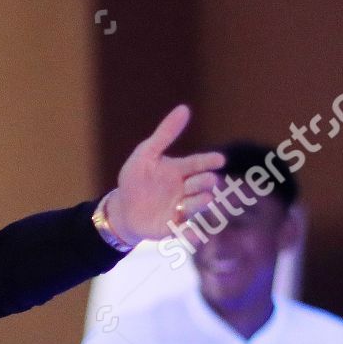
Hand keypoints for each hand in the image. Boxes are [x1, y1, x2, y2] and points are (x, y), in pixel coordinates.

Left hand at [104, 105, 225, 245]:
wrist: (122, 209)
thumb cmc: (135, 179)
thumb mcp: (147, 153)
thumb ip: (165, 133)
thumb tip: (184, 108)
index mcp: (180, 170)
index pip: (198, 164)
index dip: (208, 161)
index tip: (220, 159)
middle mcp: (186, 189)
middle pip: (201, 184)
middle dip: (207, 182)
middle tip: (211, 181)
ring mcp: (181, 209)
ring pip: (197, 206)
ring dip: (202, 203)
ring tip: (206, 199)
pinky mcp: (174, 228)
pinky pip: (185, 231)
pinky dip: (192, 235)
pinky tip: (195, 235)